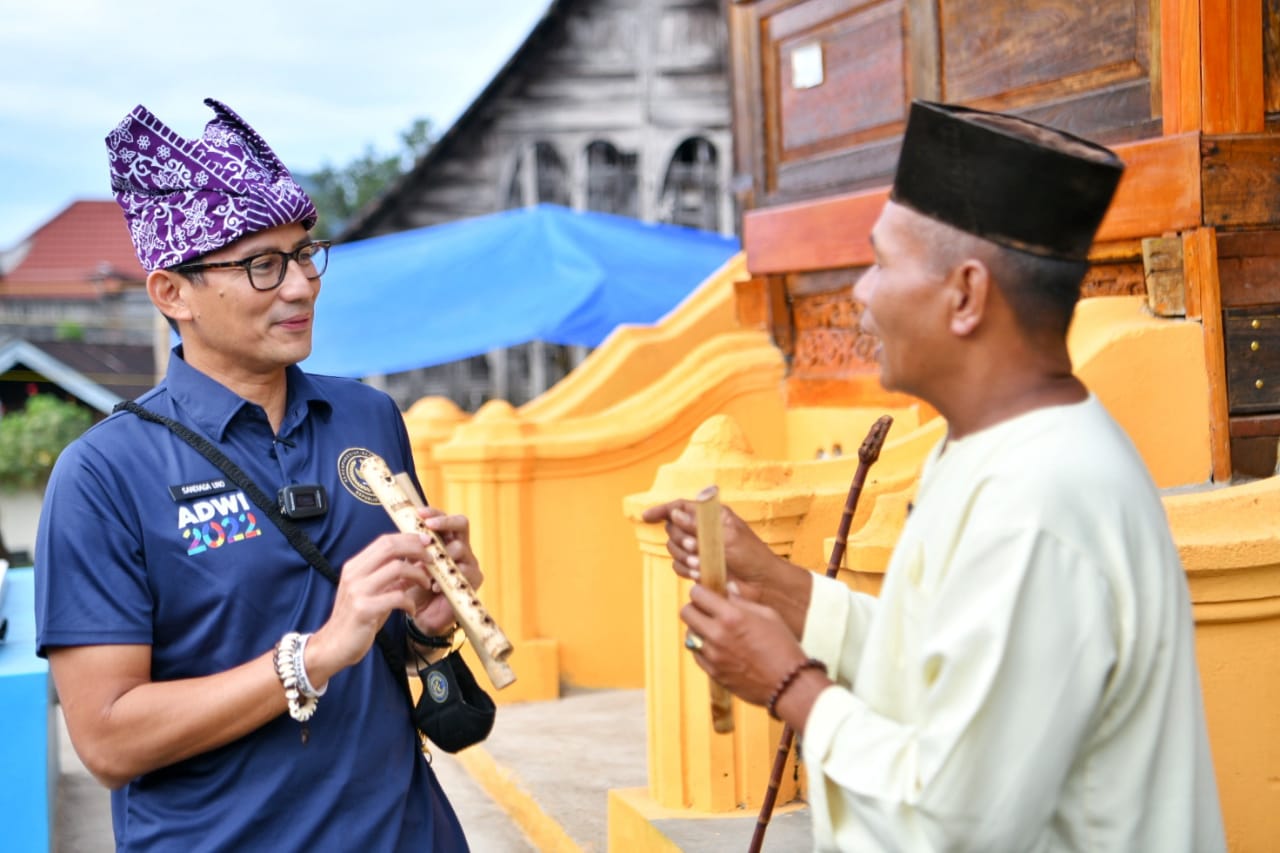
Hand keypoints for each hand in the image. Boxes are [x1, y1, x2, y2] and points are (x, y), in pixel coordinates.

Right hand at [310, 532, 437, 677]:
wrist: (333, 646)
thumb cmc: (358, 619)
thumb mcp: (375, 593)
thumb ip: (394, 579)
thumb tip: (419, 563)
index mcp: (355, 566)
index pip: (384, 541)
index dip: (408, 538)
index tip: (427, 542)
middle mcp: (354, 574)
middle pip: (390, 547)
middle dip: (416, 549)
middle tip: (432, 559)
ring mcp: (358, 591)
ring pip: (397, 568)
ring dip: (418, 575)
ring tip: (427, 585)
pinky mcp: (364, 609)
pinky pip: (397, 597)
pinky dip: (410, 602)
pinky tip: (412, 610)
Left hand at [409, 506, 482, 634]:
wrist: (422, 616)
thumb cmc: (415, 587)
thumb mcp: (410, 564)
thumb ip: (410, 547)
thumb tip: (403, 528)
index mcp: (444, 539)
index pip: (442, 518)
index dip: (433, 512)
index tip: (419, 513)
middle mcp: (459, 546)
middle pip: (461, 523)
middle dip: (445, 522)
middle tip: (429, 526)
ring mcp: (468, 562)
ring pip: (460, 548)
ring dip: (440, 556)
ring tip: (425, 569)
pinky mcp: (474, 579)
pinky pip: (464, 571)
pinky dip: (446, 577)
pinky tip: (433, 586)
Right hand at [641, 499, 784, 604]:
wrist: (761, 584)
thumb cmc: (751, 556)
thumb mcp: (726, 537)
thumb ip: (698, 526)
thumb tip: (675, 514)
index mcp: (712, 516)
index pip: (680, 507)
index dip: (662, 510)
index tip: (646, 517)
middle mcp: (703, 530)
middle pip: (672, 529)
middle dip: (680, 539)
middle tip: (694, 548)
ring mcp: (699, 549)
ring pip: (673, 549)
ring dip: (684, 556)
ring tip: (700, 564)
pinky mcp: (698, 566)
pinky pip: (678, 565)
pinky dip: (685, 569)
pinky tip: (699, 573)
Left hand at [681, 585, 812, 708]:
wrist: (787, 684)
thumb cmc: (783, 646)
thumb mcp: (768, 615)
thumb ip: (743, 601)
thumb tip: (727, 589)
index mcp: (732, 616)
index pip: (697, 595)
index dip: (700, 592)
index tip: (706, 594)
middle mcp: (717, 634)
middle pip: (686, 613)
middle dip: (695, 608)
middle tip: (707, 610)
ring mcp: (713, 655)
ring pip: (689, 634)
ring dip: (698, 629)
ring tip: (714, 630)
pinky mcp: (712, 672)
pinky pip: (696, 654)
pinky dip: (702, 647)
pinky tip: (717, 647)